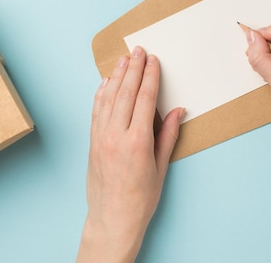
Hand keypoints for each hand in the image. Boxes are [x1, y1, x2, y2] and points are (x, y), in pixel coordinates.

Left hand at [76, 46, 183, 262]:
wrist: (112, 218)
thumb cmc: (140, 198)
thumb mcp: (160, 168)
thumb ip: (168, 136)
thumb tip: (178, 110)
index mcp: (137, 142)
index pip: (144, 99)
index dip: (150, 77)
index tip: (153, 60)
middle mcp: (116, 135)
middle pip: (125, 93)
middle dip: (133, 69)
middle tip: (139, 50)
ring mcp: (100, 137)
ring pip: (108, 98)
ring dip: (116, 76)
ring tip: (123, 59)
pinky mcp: (92, 141)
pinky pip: (96, 111)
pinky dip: (101, 94)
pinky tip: (105, 82)